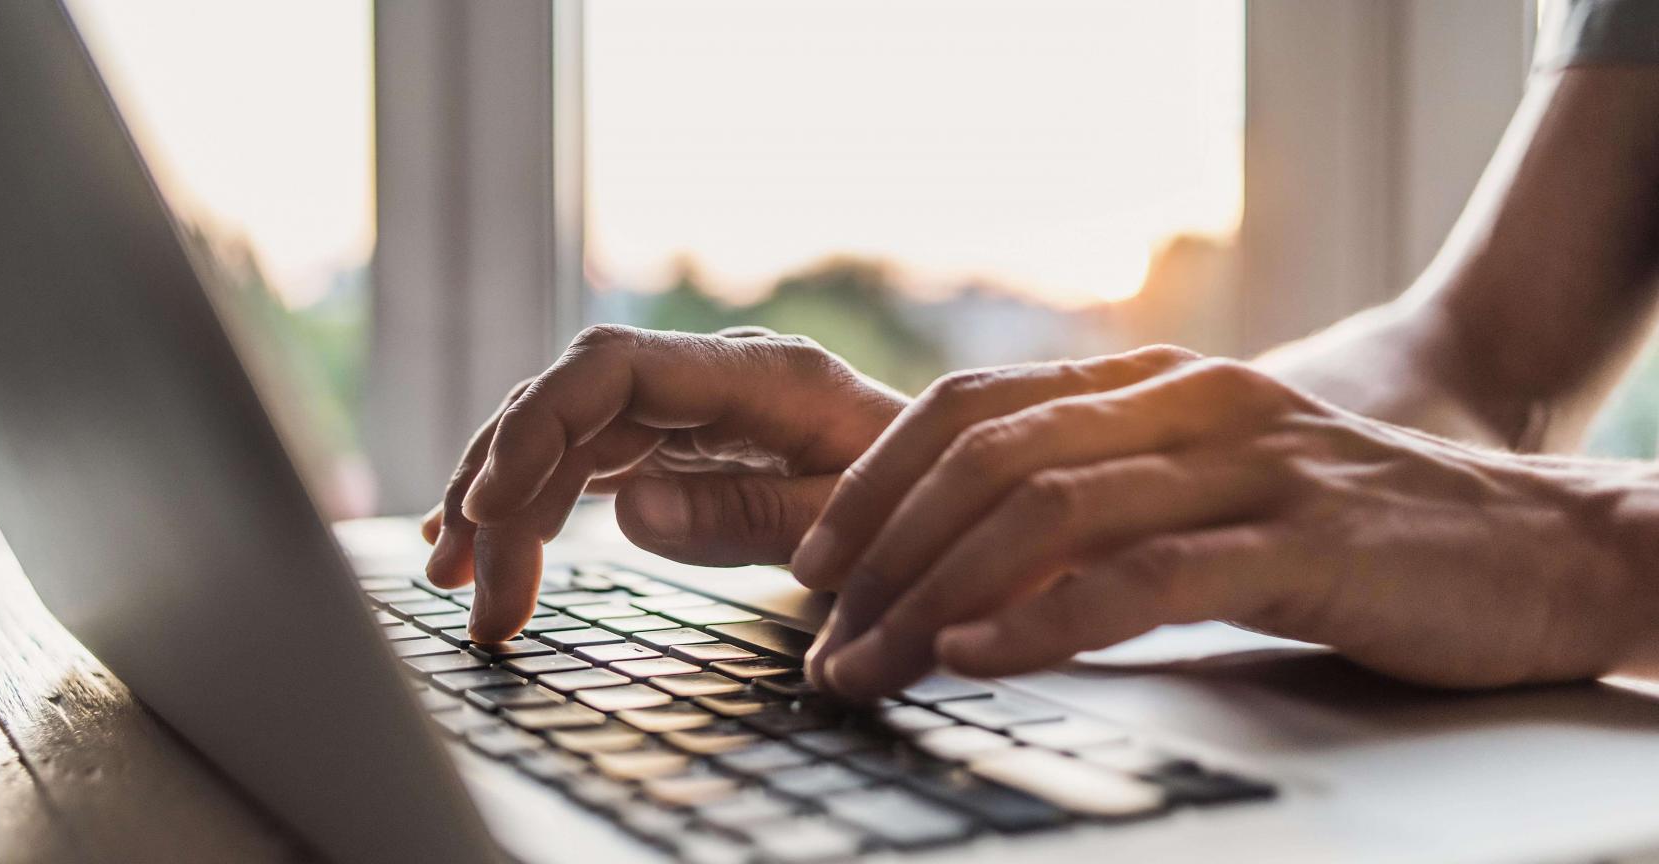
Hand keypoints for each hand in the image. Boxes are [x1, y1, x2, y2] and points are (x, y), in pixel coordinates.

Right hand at [423, 325, 905, 640]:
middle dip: (502, 489)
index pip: (611, 369)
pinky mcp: (677, 443)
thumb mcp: (852, 522)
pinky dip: (533, 505)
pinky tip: (489, 547)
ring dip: (501, 503)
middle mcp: (709, 377)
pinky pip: (585, 461)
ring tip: (459, 586)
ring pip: (562, 434)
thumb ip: (751, 515)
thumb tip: (630, 511)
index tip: (489, 509)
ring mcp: (688, 408)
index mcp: (758, 375)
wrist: (959, 494)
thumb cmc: (922, 504)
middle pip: (568, 405)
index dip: (536, 428)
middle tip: (471, 593)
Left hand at [791, 346, 1658, 699]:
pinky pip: (1144, 573)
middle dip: (882, 550)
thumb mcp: (1207, 496)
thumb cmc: (1352, 531)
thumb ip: (1102, 507)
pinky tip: (980, 655)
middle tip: (825, 637)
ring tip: (874, 664)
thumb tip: (968, 571)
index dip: (874, 481)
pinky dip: (1046, 617)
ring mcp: (1244, 463)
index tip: (814, 563)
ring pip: (1045, 511)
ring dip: (935, 594)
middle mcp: (1186, 403)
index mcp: (1151, 386)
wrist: (1536, 544)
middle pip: (984, 455)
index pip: (970, 407)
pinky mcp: (1299, 538)